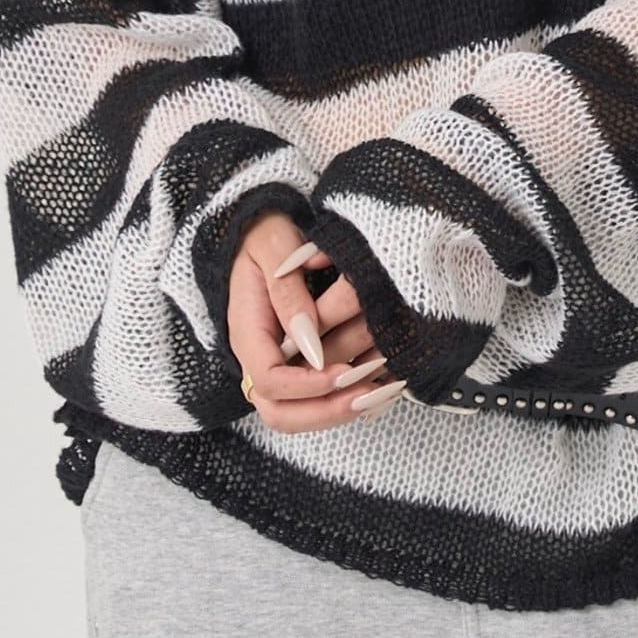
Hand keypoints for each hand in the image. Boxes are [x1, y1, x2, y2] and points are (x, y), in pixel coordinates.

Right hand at [227, 210, 406, 431]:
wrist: (264, 225)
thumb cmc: (268, 232)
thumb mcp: (274, 247)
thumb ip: (288, 293)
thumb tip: (308, 343)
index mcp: (248, 333)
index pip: (269, 382)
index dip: (307, 386)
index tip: (345, 371)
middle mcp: (263, 357)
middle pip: (281, 412)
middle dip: (327, 411)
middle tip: (370, 395)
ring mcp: (284, 364)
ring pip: (305, 411)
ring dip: (347, 406)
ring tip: (389, 387)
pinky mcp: (306, 362)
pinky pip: (326, 396)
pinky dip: (358, 396)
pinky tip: (390, 383)